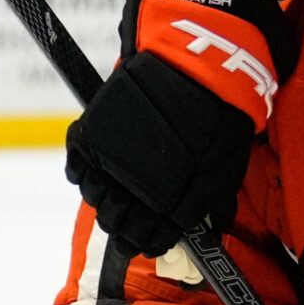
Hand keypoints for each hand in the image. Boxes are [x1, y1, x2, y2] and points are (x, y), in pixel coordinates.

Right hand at [66, 0, 284, 259]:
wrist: (196, 62)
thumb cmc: (220, 115)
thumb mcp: (226, 167)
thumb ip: (208, 201)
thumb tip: (197, 225)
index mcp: (170, 200)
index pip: (149, 237)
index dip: (148, 242)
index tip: (149, 240)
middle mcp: (135, 185)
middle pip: (117, 222)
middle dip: (124, 226)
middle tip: (130, 222)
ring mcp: (111, 157)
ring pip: (95, 197)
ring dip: (104, 201)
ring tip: (115, 197)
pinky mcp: (95, 130)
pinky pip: (77, 164)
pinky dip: (82, 172)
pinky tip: (94, 172)